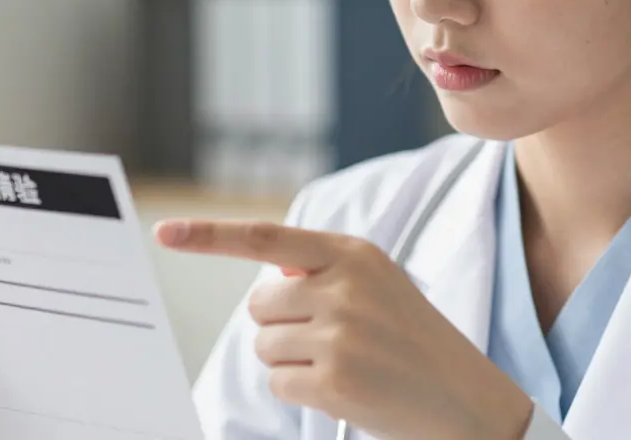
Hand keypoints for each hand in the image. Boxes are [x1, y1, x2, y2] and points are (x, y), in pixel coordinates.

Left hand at [156, 219, 532, 439]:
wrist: (466, 398)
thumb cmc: (411, 340)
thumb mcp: (377, 283)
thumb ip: (322, 270)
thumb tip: (269, 280)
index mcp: (354, 253)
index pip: (266, 237)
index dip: (209, 235)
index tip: (164, 231)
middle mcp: (345, 287)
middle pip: (258, 305)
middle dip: (281, 325)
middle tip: (331, 339)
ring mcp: (340, 334)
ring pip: (264, 345)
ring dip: (292, 360)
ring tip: (345, 363)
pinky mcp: (334, 380)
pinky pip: (278, 381)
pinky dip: (300, 389)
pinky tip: (342, 388)